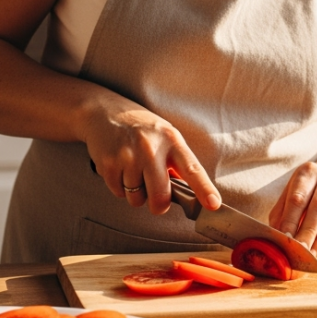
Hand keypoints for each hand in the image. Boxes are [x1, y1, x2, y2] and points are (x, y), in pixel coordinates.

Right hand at [82, 97, 220, 214]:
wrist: (103, 111)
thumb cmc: (140, 127)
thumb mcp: (164, 136)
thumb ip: (175, 162)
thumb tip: (184, 194)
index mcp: (171, 140)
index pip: (192, 169)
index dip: (204, 189)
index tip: (213, 204)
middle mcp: (150, 148)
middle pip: (160, 196)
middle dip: (159, 205)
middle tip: (157, 202)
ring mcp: (128, 156)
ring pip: (137, 198)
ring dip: (136, 194)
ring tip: (133, 172)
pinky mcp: (108, 164)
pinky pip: (119, 193)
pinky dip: (119, 187)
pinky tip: (119, 169)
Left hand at [268, 161, 316, 259]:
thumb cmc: (305, 191)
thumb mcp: (289, 194)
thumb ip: (281, 214)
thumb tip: (275, 238)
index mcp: (308, 172)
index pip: (298, 198)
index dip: (291, 220)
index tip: (285, 239)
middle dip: (308, 233)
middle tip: (298, 252)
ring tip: (310, 257)